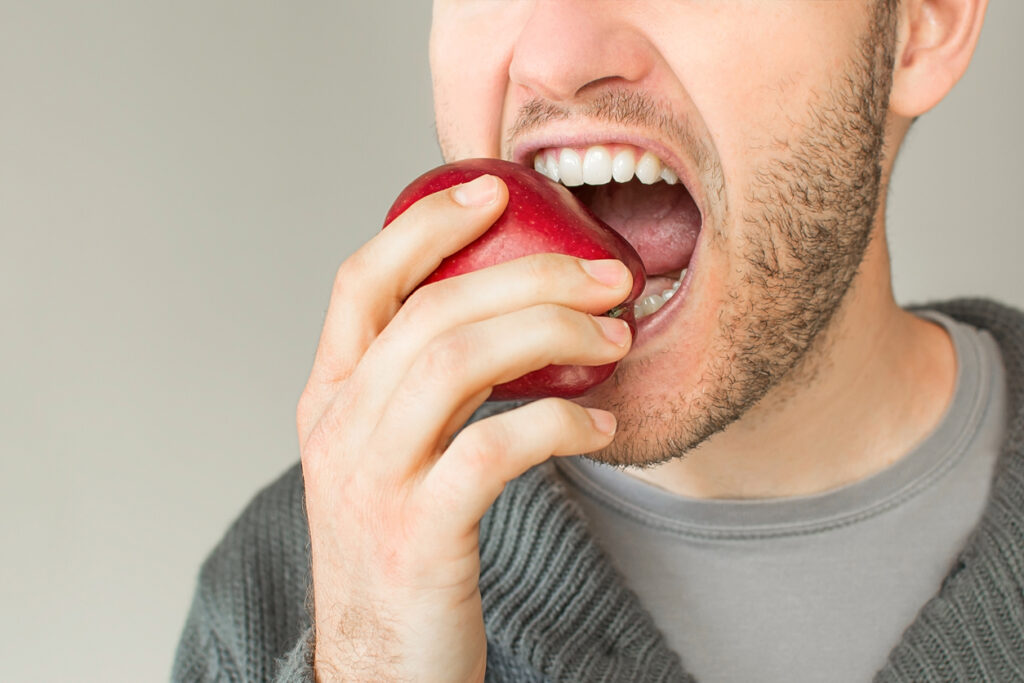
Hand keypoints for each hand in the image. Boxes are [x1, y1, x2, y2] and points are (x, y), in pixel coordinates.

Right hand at [296, 174, 632, 681]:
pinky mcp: (418, 536)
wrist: (379, 669)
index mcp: (329, 399)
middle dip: (530, 276)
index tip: (492, 193)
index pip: (361, 282)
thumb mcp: (385, 455)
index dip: (425, 226)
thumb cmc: (398, 549)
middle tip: (607, 278)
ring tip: (614, 342)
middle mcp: (338, 430)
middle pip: (430, 311)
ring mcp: (372, 483)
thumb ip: (419, 386)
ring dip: (551, 335)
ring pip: (457, 362)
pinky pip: (494, 450)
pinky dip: (559, 424)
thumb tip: (506, 316)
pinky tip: (600, 430)